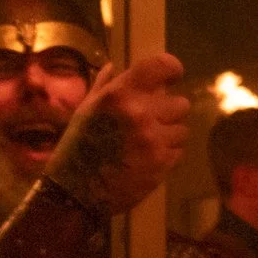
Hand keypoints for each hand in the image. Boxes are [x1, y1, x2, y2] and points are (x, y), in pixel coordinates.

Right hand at [45, 53, 191, 217]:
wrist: (75, 191)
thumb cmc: (78, 146)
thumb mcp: (86, 110)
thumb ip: (104, 86)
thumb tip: (114, 66)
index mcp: (120, 95)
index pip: (161, 66)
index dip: (172, 69)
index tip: (173, 76)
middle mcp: (140, 113)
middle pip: (180, 103)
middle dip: (168, 111)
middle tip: (153, 120)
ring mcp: (153, 140)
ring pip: (182, 129)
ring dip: (169, 134)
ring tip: (148, 142)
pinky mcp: (161, 164)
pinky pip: (179, 150)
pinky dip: (167, 153)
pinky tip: (147, 157)